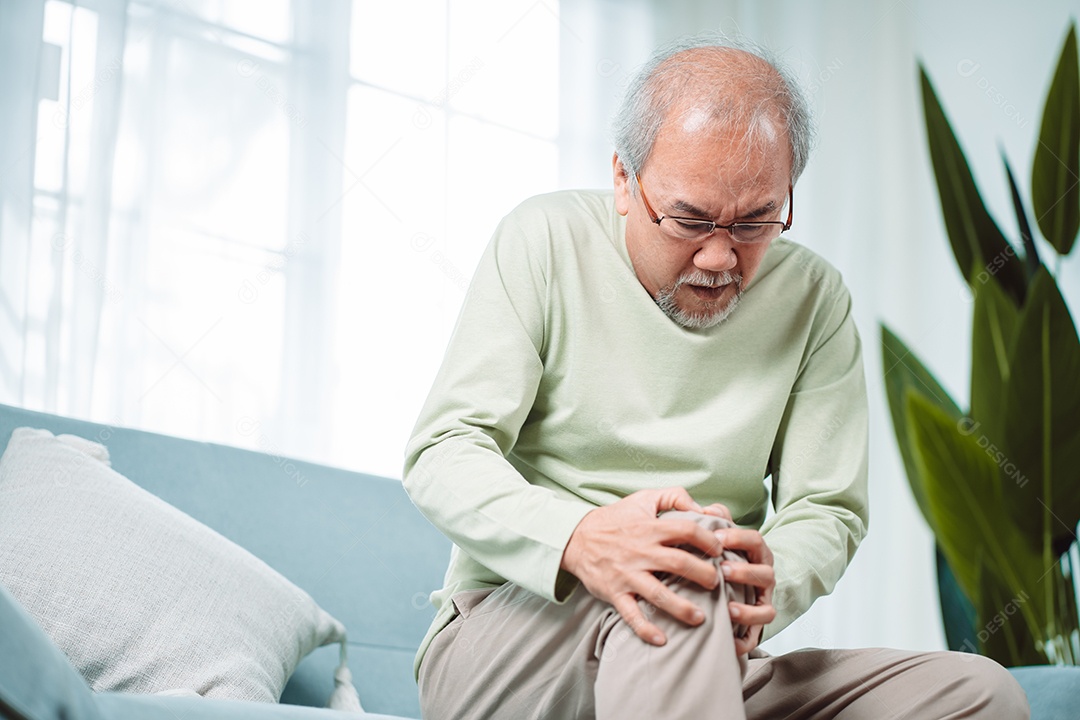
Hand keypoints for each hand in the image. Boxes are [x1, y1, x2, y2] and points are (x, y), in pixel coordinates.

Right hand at [560, 488, 723, 645]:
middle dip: (704, 575)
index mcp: (650, 528)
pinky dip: (645, 629)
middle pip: (679, 563)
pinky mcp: (615, 593)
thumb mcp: (643, 499)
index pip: (687, 531)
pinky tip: (662, 640)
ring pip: (659, 593)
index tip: (720, 550)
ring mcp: (628, 574)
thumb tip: (701, 506)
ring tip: (700, 617)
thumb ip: (674, 496)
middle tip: (717, 583)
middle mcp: (641, 551)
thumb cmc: (615, 519)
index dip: (709, 540)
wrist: (576, 538)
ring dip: (682, 607)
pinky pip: (631, 614)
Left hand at [715, 527, 775, 654]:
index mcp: (757, 555)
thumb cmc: (725, 557)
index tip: (716, 536)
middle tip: (722, 570)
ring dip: (748, 610)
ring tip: (727, 607)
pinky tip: (727, 640)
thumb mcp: (724, 536)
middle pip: (766, 574)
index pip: (756, 540)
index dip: (738, 538)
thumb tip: (708, 509)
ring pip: (767, 610)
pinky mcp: (756, 627)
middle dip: (745, 572)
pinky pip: (755, 638)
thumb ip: (718, 518)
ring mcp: (762, 603)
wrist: (737, 586)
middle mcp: (765, 578)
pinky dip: (743, 641)